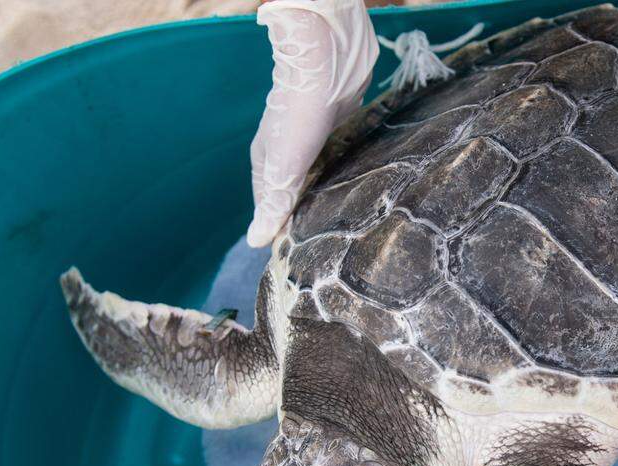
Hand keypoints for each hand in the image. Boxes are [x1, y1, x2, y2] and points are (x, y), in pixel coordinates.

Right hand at [248, 0, 378, 247]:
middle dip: (307, 215)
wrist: (326, 57)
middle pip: (295, 193)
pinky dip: (347, 175)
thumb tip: (256, 242)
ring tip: (346, 223)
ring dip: (329, 196)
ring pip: (320, 177)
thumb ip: (275, 202)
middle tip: (328, 244)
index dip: (282, 230)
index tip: (299, 256)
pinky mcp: (338, 127)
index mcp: (267, 163)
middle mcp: (287, 153)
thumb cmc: (300, 112)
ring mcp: (312, 139)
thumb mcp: (285, 165)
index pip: (270, 207)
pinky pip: (341, 160)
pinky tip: (361, 189)